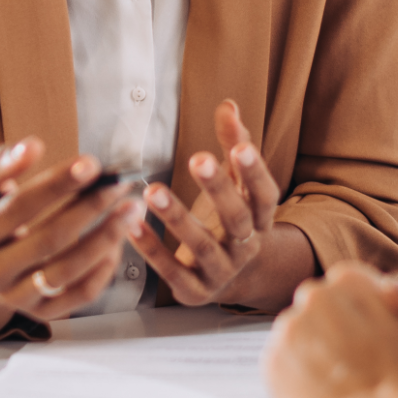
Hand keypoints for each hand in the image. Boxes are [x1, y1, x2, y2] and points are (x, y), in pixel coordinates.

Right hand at [0, 137, 143, 338]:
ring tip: (131, 210)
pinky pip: (79, 295)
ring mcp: (15, 297)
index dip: (57, 184)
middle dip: (91, 208)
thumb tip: (32, 146)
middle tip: (121, 184)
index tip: (92, 163)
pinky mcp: (40, 312)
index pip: (19, 208)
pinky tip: (118, 242)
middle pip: (49, 240)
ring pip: (67, 271)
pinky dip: (103, 269)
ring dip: (106, 239)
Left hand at [129, 99, 315, 307]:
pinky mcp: (194, 292)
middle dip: (218, 189)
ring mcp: (222, 272)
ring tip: (153, 190)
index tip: (241, 147)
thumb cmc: (228, 219)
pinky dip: (152, 249)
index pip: (265, 195)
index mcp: (260, 218)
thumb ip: (233, 144)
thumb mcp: (235, 183)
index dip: (255, 172)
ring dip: (177, 218)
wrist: (228, 277)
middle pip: (237, 219)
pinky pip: (172, 271)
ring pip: (203, 247)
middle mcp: (246, 246)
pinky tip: (132, 224)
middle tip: (198, 158)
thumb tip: (228, 105)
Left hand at [264, 264, 397, 397]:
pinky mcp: (272, 363)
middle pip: (316, 309)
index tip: (362, 333)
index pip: (344, 287)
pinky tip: (321, 394)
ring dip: (311, 355)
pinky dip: (295, 380)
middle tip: (350, 361)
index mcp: (350, 278)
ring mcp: (289, 329)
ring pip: (296, 338)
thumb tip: (390, 300)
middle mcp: (315, 295)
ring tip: (337, 382)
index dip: (355, 314)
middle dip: (329, 330)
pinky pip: (281, 367)